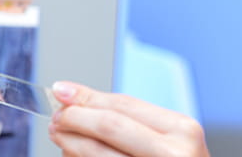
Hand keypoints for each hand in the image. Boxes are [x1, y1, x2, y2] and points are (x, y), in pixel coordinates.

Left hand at [49, 81, 209, 156]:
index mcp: (183, 130)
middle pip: (110, 126)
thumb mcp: (171, 140)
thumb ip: (132, 122)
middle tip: (57, 116)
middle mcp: (172, 153)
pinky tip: (72, 155)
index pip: (125, 105)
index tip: (62, 90)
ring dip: (71, 143)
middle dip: (76, 118)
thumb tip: (79, 100)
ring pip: (99, 154)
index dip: (88, 97)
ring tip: (60, 135)